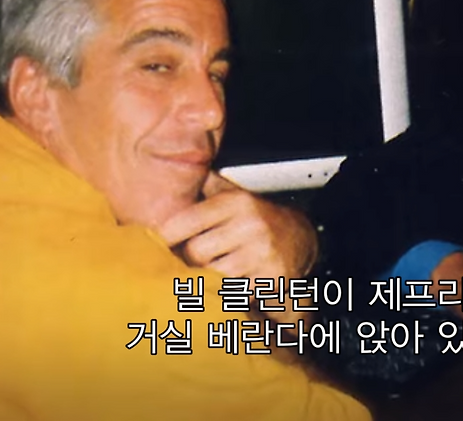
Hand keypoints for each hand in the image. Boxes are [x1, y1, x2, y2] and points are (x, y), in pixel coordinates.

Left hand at [157, 171, 317, 281]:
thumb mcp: (235, 196)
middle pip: (196, 252)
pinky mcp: (272, 278)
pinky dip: (229, 292)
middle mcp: (250, 224)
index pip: (185, 220)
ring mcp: (262, 252)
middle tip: (196, 261)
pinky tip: (234, 283)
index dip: (167, 236)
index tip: (161, 244)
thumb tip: (174, 171)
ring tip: (215, 272)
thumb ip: (206, 187)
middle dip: (192, 260)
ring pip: (213, 274)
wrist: (301, 240)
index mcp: (236, 202)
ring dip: (210, 278)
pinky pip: (234, 291)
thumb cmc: (258, 220)